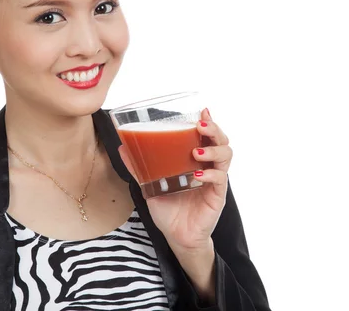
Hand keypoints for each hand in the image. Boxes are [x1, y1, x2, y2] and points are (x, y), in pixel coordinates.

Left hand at [118, 108, 230, 251]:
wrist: (177, 237)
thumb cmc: (168, 209)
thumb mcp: (150, 185)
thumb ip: (139, 167)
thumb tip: (122, 148)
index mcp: (196, 160)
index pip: (208, 136)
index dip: (208, 122)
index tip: (202, 111)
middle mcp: (209, 167)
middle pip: (222, 141)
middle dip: (214, 129)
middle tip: (201, 125)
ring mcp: (215, 181)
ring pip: (226, 156)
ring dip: (213, 150)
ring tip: (197, 151)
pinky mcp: (217, 196)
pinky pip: (220, 180)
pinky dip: (210, 175)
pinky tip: (197, 176)